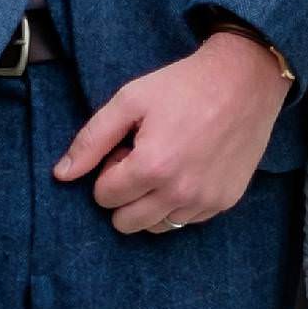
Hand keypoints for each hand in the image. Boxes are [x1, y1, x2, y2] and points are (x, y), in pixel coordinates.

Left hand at [53, 31, 288, 235]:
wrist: (245, 81)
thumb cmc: (184, 86)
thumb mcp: (130, 100)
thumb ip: (92, 139)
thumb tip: (62, 175)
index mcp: (152, 167)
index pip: (104, 197)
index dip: (109, 170)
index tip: (126, 148)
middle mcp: (179, 192)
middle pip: (126, 222)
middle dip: (125, 194)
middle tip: (142, 159)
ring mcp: (205, 201)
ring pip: (157, 226)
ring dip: (152, 203)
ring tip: (167, 165)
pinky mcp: (225, 201)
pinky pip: (187, 220)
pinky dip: (180, 203)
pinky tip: (190, 168)